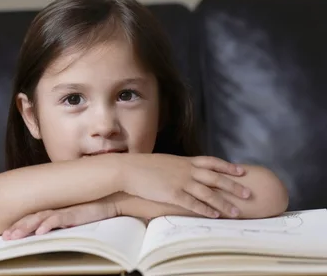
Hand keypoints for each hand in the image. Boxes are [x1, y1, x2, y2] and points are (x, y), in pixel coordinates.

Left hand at [1, 193, 121, 239]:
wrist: (110, 199)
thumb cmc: (93, 209)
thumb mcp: (74, 218)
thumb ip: (62, 222)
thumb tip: (50, 232)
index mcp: (54, 211)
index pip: (32, 217)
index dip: (19, 225)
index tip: (7, 234)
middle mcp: (56, 209)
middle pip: (32, 218)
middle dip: (17, 227)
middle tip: (5, 237)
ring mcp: (64, 210)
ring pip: (40, 218)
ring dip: (26, 227)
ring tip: (15, 235)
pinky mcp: (74, 212)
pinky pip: (58, 219)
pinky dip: (47, 224)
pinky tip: (39, 231)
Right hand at [121, 154, 250, 218]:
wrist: (128, 169)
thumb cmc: (143, 166)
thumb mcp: (165, 162)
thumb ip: (178, 166)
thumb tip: (186, 170)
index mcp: (185, 161)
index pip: (212, 162)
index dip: (227, 167)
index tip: (241, 171)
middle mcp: (186, 170)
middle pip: (215, 178)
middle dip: (233, 186)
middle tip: (248, 193)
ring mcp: (180, 182)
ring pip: (208, 192)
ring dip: (224, 203)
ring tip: (236, 212)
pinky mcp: (172, 193)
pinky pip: (193, 203)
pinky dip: (205, 209)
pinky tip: (215, 215)